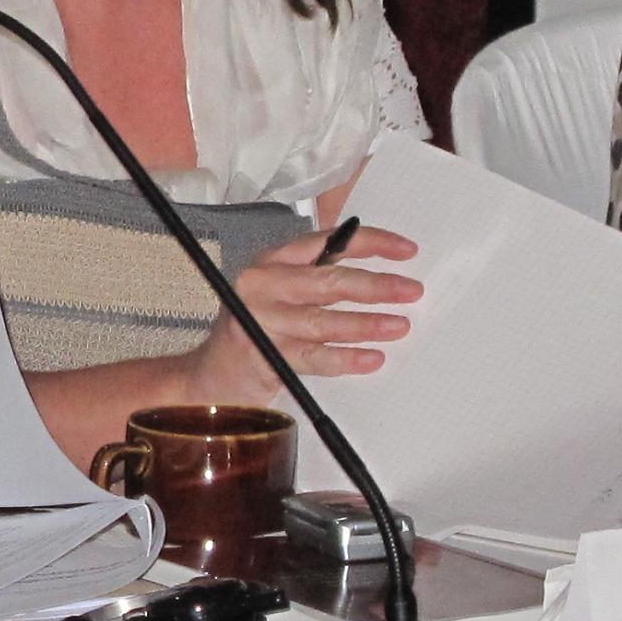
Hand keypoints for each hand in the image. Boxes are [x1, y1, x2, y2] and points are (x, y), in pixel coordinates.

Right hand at [183, 224, 421, 402]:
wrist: (209, 378)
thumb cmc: (255, 331)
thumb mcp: (280, 295)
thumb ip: (318, 280)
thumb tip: (382, 278)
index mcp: (271, 261)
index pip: (327, 242)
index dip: (371, 243)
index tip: (406, 251)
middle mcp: (261, 285)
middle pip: (328, 281)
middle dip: (376, 286)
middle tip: (412, 292)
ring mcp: (259, 322)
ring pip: (322, 320)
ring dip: (366, 324)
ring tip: (399, 327)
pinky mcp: (261, 357)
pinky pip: (312, 357)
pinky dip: (345, 357)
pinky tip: (371, 358)